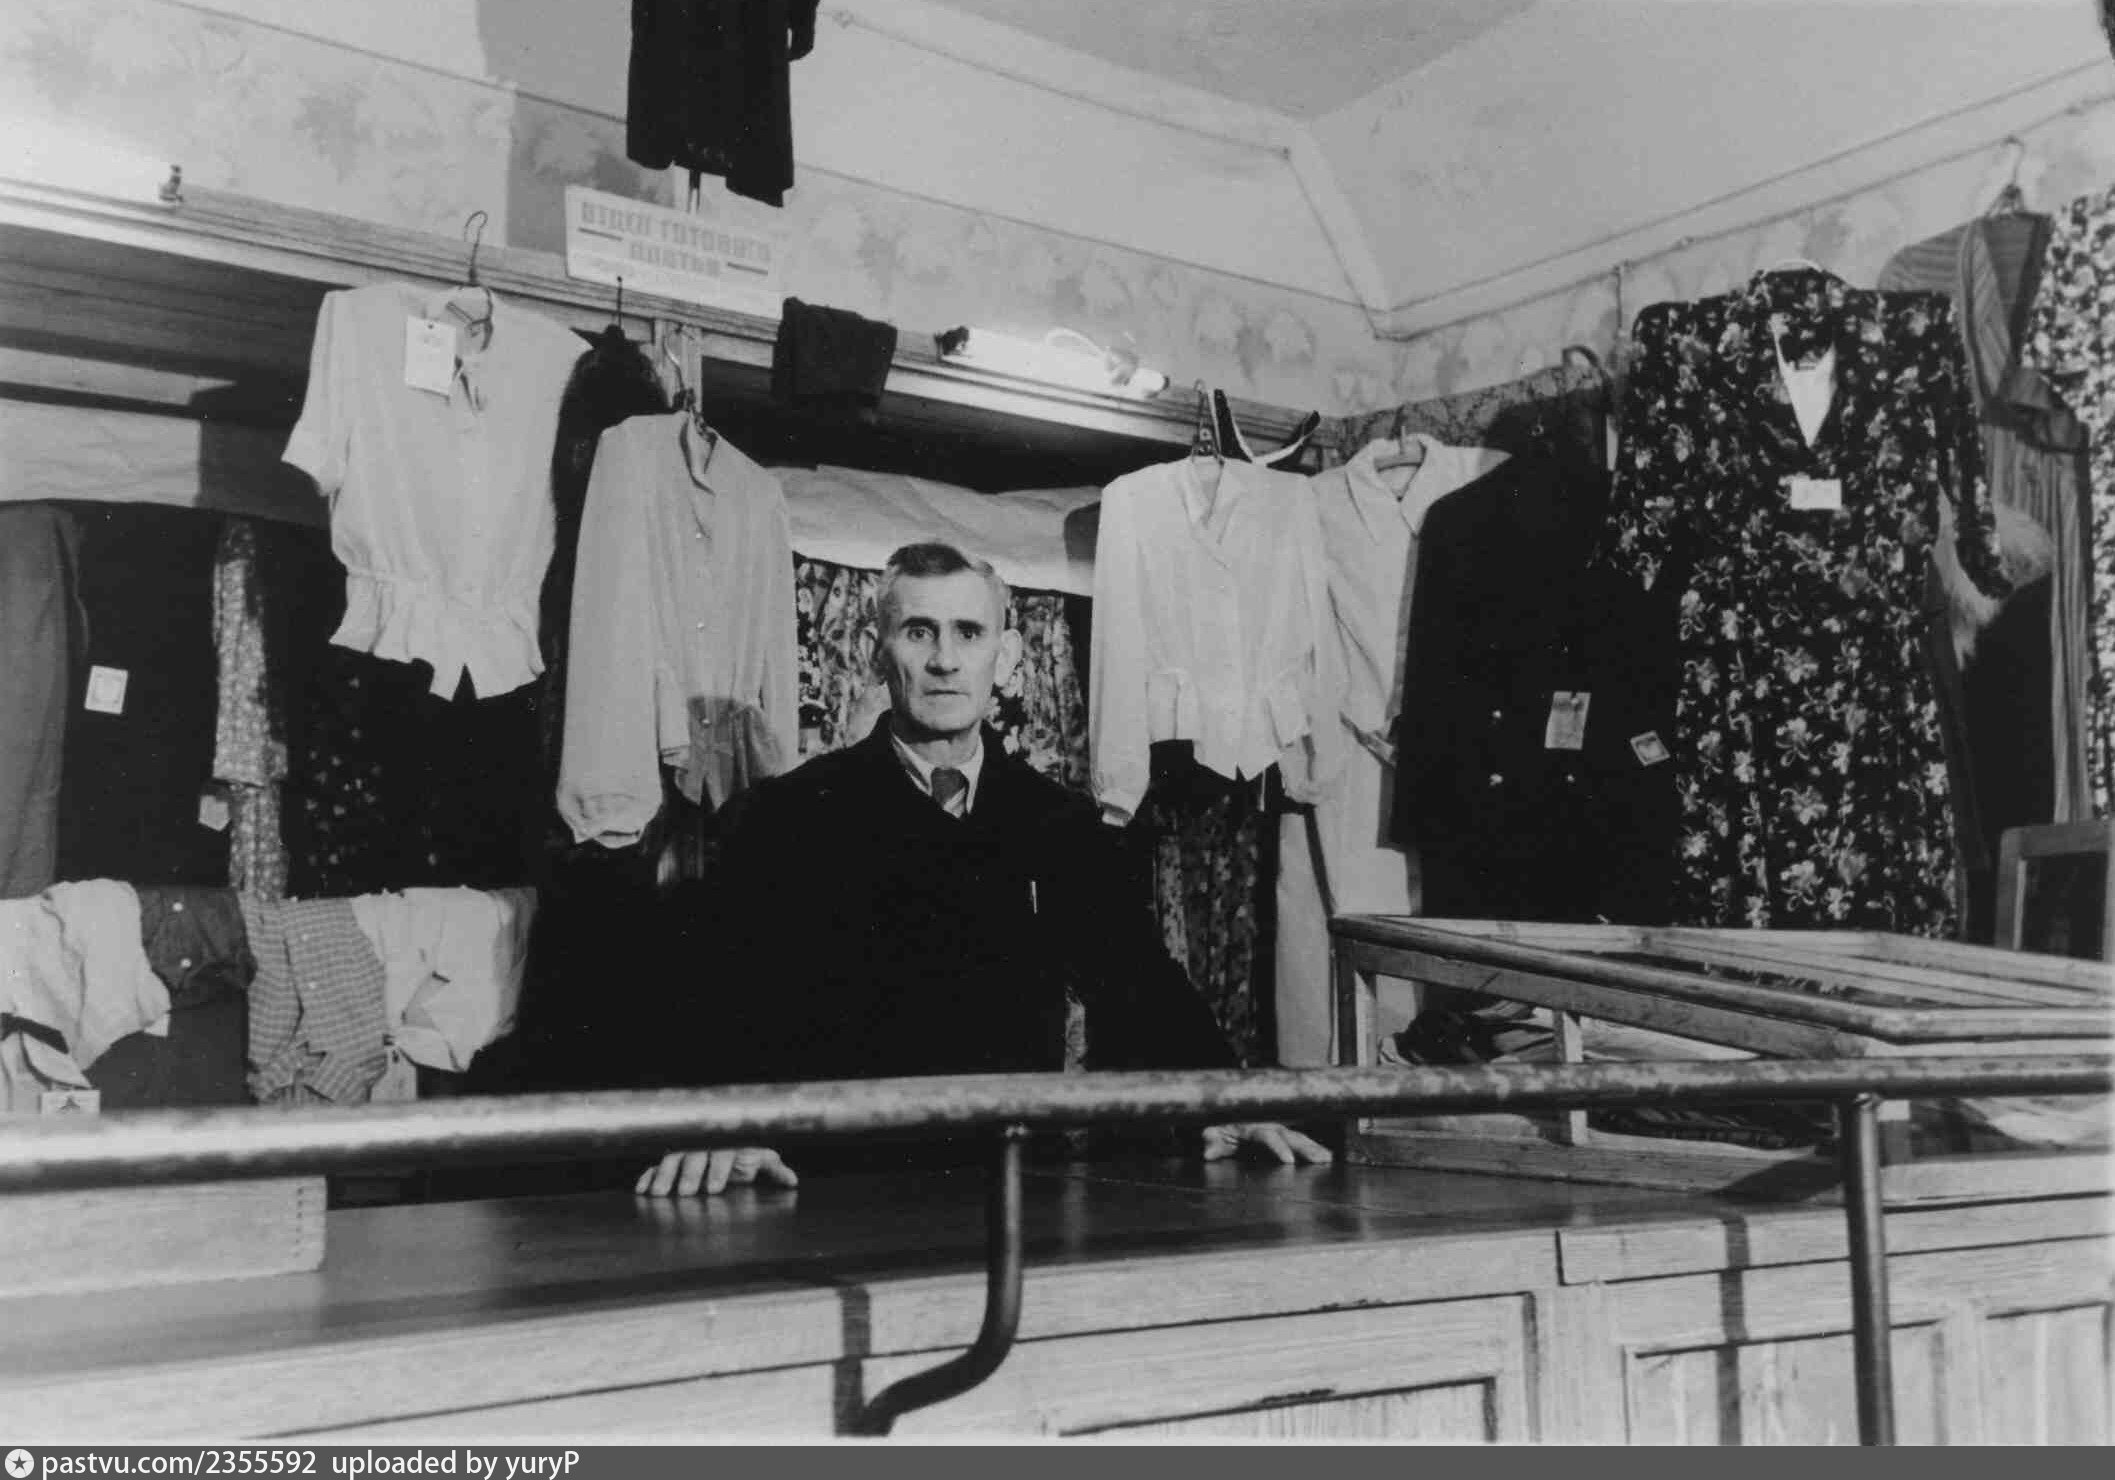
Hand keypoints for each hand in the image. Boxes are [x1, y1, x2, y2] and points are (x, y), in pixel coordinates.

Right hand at [634, 1146, 799, 1196]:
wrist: (727, 1149)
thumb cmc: (745, 1157)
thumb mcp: (761, 1161)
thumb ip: (775, 1170)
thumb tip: (793, 1181)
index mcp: (728, 1147)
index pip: (723, 1156)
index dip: (718, 1171)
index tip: (713, 1189)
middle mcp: (705, 1147)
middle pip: (695, 1157)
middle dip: (690, 1175)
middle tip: (685, 1192)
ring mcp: (686, 1152)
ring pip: (673, 1159)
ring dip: (665, 1176)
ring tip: (658, 1194)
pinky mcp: (670, 1161)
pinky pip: (656, 1167)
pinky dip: (648, 1176)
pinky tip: (641, 1190)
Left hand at [1199, 1122, 1333, 1165]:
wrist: (1223, 1110)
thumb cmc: (1217, 1123)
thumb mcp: (1212, 1132)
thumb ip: (1212, 1141)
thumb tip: (1209, 1153)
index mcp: (1252, 1125)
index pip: (1268, 1136)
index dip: (1279, 1148)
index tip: (1289, 1161)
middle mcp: (1269, 1125)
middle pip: (1290, 1136)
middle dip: (1306, 1148)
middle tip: (1321, 1160)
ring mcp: (1277, 1129)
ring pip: (1298, 1137)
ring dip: (1313, 1148)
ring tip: (1327, 1158)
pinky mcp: (1281, 1134)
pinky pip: (1299, 1140)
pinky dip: (1313, 1147)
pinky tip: (1326, 1156)